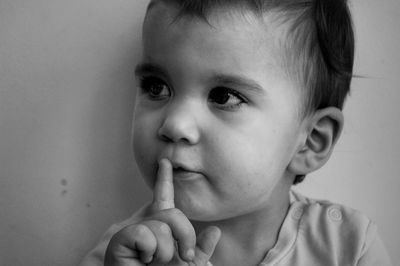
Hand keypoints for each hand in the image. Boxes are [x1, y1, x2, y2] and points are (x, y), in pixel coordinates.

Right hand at [104, 158, 220, 265]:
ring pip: (160, 225)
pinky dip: (150, 251)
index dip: (164, 179)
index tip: (165, 162)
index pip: (163, 200)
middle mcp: (146, 229)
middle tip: (184, 256)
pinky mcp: (119, 242)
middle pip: (172, 213)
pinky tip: (142, 261)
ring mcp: (131, 235)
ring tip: (154, 264)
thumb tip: (215, 231)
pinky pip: (143, 233)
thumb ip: (201, 249)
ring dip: (165, 251)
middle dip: (185, 235)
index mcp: (162, 232)